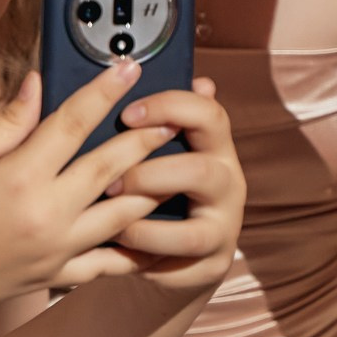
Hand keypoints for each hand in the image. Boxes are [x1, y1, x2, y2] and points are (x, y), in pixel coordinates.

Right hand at [0, 60, 180, 315]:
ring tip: (167, 167)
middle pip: (113, 166)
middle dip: (146, 136)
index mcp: (18, 178)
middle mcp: (46, 216)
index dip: (104, 91)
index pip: (74, 122)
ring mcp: (55, 251)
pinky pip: (109, 261)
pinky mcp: (55, 276)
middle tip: (170, 116)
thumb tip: (38, 84)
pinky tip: (146, 227)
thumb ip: (5, 122)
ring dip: (151, 188)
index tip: (128, 69)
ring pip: (125, 215)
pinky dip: (133, 244)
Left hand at [101, 78, 245, 297]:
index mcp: (209, 145)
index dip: (170, 108)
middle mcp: (225, 183)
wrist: (165, 248)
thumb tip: (138, 70)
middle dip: (153, 176)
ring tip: (112, 224)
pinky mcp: (212, 263)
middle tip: (111, 183)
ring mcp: (223, 227)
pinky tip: (119, 251)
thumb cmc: (147, 184)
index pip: (208, 114)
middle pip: (204, 172)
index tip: (126, 112)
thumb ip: (142, 117)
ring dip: (147, 227)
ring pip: (196, 230)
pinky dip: (147, 259)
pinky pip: (183, 265)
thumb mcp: (145, 148)